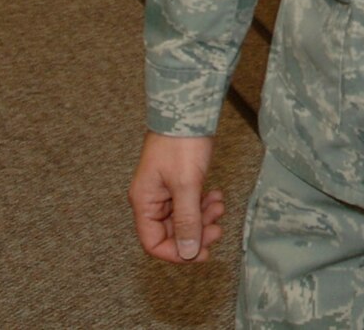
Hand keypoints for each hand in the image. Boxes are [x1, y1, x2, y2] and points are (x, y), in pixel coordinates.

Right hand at [130, 132, 224, 262]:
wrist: (189, 110)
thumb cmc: (181, 143)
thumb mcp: (186, 185)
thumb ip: (187, 221)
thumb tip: (187, 253)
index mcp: (144, 202)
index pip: (154, 243)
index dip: (177, 252)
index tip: (201, 252)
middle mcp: (151, 200)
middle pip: (171, 233)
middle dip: (196, 233)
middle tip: (217, 227)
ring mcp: (164, 191)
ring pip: (183, 219)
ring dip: (203, 218)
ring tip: (219, 205)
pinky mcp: (178, 182)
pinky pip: (189, 204)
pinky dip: (203, 204)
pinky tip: (216, 196)